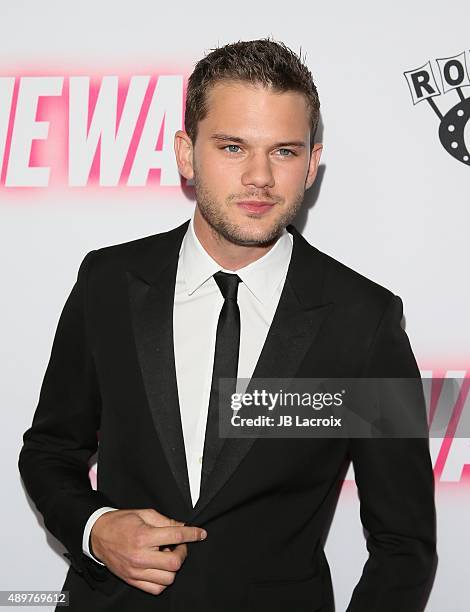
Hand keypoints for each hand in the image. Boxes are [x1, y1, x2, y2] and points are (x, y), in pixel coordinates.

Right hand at [90, 508, 206, 594]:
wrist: (98, 534)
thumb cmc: (121, 522)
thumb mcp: (144, 513)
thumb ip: (165, 521)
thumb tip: (183, 527)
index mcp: (144, 536)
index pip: (176, 536)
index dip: (192, 534)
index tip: (201, 534)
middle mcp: (140, 556)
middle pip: (174, 563)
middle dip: (183, 553)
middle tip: (179, 545)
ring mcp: (136, 571)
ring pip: (167, 579)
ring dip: (173, 567)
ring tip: (167, 555)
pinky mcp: (132, 580)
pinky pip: (155, 588)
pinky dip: (163, 580)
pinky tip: (161, 568)